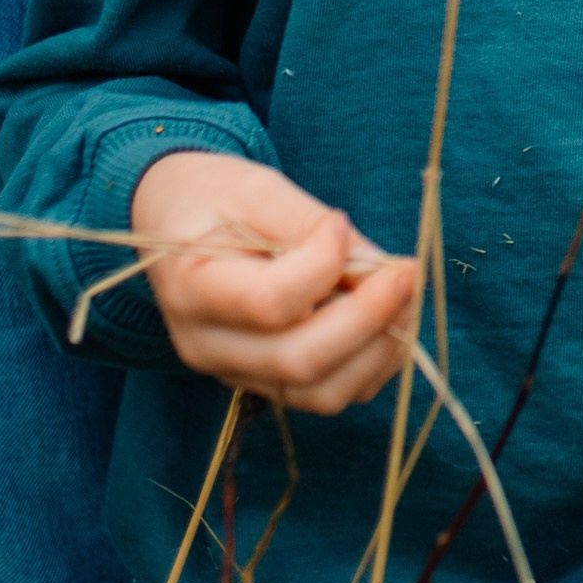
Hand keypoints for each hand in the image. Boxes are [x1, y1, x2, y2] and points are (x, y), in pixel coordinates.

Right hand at [134, 151, 419, 413]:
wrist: (175, 224)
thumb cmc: (213, 199)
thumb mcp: (254, 188)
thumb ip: (309, 224)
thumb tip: (374, 263)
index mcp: (192, 289)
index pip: (270, 302)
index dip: (323, 266)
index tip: (340, 223)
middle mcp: (208, 346)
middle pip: (300, 361)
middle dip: (371, 318)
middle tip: (408, 272)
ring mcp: (237, 373)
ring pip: (322, 392)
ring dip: (380, 348)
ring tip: (405, 294)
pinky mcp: (267, 383)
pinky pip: (330, 393)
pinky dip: (373, 363)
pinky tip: (389, 317)